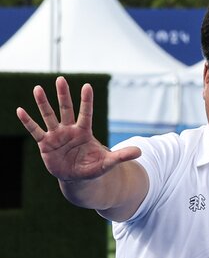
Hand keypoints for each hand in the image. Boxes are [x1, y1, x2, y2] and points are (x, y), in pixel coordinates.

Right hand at [15, 77, 139, 181]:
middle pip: (66, 109)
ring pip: (49, 116)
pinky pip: (35, 130)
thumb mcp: (108, 163)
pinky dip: (28, 121)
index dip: (87, 101)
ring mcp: (56, 136)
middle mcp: (69, 130)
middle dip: (63, 95)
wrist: (77, 178)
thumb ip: (121, 156)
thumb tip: (140, 151)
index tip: (87, 86)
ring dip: (43, 103)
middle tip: (61, 79)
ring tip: (38, 88)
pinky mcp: (45, 144)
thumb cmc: (93, 167)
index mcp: (84, 132)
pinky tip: (20, 110)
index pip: (86, 113)